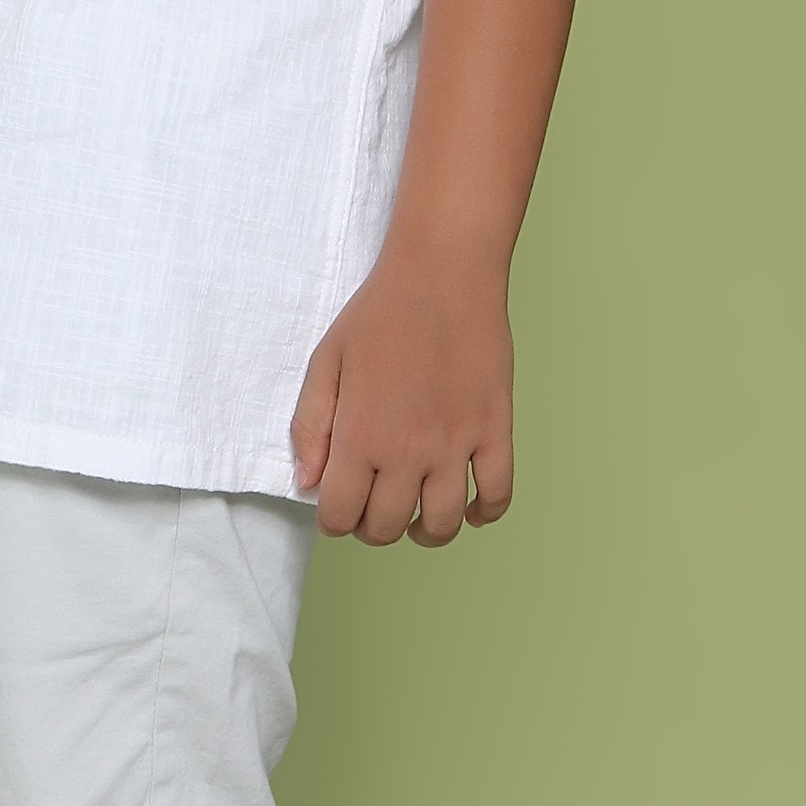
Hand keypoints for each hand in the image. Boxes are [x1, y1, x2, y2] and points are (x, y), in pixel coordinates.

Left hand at [289, 248, 515, 543]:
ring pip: (442, 524)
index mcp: (361, 435)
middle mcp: (408, 450)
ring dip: (424, 531)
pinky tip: (468, 506)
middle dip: (372, 527)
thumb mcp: (325, 362)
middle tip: (373, 505)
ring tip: (417, 516)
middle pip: (387, 528)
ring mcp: (456, 443)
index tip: (338, 505)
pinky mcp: (494, 430)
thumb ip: (311, 426)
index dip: (334, 519)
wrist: (442, 274)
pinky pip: (498, 494)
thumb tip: (308, 482)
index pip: (340, 516)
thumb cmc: (379, 314)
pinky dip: (484, 513)